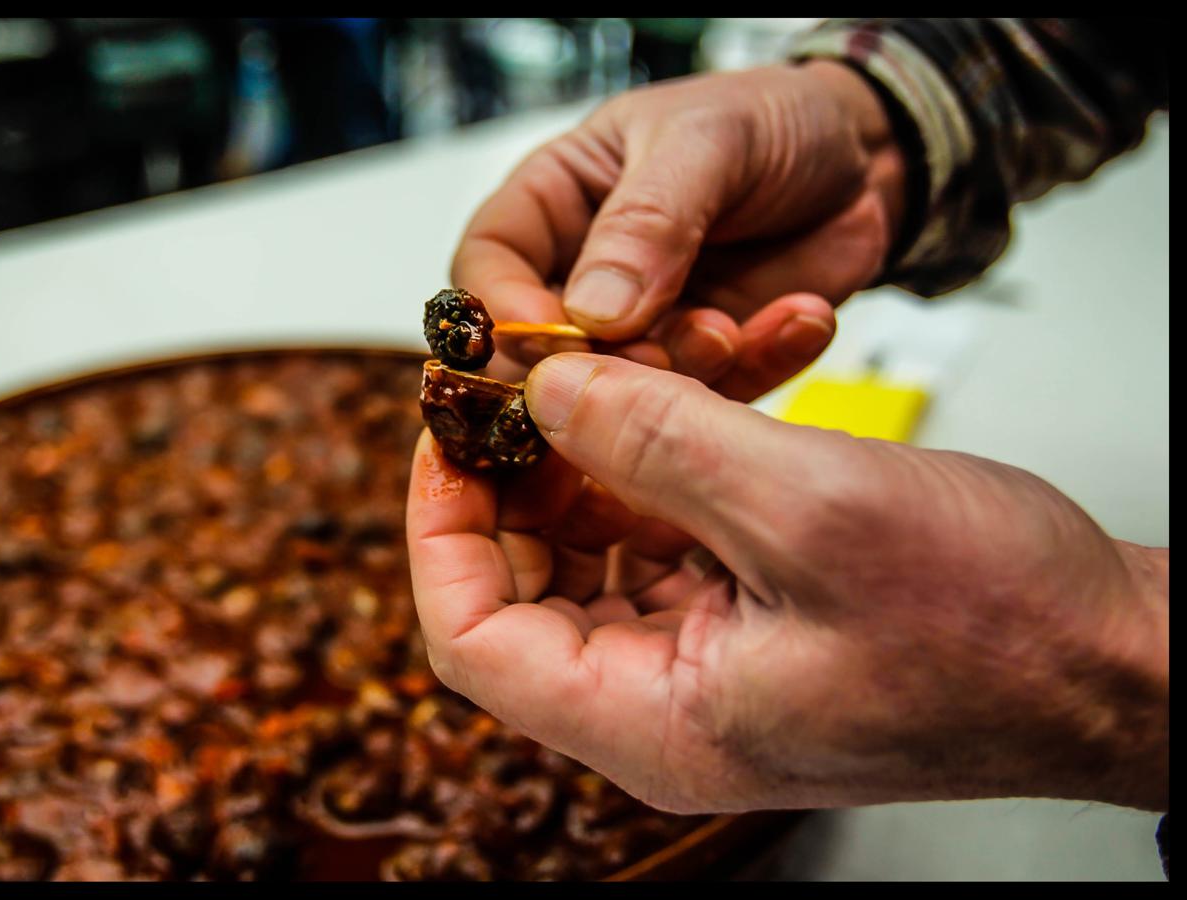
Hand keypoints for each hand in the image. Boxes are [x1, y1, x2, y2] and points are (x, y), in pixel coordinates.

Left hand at [406, 354, 1167, 813]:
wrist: (1116, 658)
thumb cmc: (999, 627)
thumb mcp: (809, 508)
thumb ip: (659, 442)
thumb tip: (551, 391)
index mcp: (654, 720)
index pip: (475, 638)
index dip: (443, 528)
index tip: (453, 431)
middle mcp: (665, 701)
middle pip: (526, 585)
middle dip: (521, 475)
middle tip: (528, 380)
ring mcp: (708, 658)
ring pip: (597, 547)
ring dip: (604, 450)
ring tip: (628, 360)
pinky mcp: (753, 615)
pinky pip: (670, 531)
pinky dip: (672, 458)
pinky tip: (702, 385)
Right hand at [453, 60, 907, 400]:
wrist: (873, 153)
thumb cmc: (773, 120)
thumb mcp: (707, 142)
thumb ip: (646, 222)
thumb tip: (590, 311)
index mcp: (558, 201)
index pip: (488, 264)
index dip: (502, 309)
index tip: (546, 340)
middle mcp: (589, 272)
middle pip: (545, 348)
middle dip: (598, 365)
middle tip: (654, 353)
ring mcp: (649, 325)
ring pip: (626, 388)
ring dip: (681, 373)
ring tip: (733, 328)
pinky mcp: (709, 362)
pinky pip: (711, 396)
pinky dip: (755, 371)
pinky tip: (798, 321)